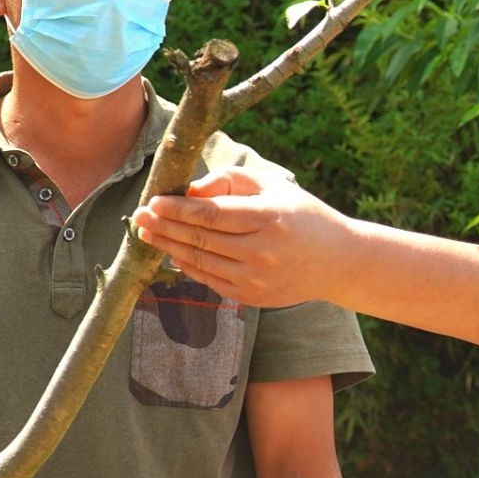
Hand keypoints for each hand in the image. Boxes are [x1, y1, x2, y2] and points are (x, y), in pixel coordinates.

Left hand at [130, 166, 351, 308]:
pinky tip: (173, 252)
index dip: (177, 209)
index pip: (211, 215)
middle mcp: (263, 252)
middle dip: (165, 227)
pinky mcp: (253, 297)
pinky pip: (211, 280)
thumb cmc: (303, 216)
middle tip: (139, 216)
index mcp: (269, 218)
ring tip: (148, 234)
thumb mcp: (275, 186)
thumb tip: (191, 190)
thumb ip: (232, 180)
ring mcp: (257, 279)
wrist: (339, 262)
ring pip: (201, 261)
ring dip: (170, 247)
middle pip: (200, 239)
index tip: (153, 202)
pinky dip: (188, 266)